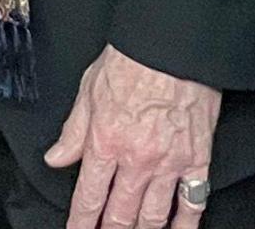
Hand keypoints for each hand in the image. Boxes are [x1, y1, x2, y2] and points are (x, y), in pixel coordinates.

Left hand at [43, 44, 219, 228]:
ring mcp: (169, 162)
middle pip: (120, 214)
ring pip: (154, 216)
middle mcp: (136, 159)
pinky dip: (186, 223)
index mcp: (105, 142)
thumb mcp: (88, 91)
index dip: (80, 222)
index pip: (89, 197)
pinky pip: (193, 201)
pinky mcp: (198, 158)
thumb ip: (73, 131)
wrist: (172, 44)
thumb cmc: (131, 60)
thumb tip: (57, 158)